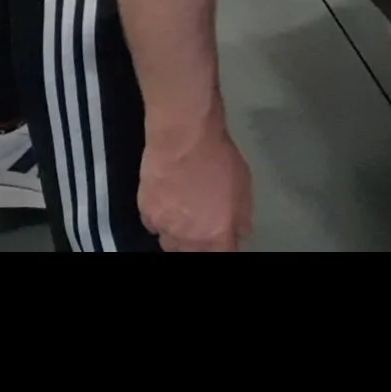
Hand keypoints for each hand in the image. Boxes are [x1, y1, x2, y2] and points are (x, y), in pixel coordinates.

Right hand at [139, 124, 252, 252]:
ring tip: (184, 217)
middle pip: (193, 253)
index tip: (225, 237)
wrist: (183, 138)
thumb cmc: (218, 158)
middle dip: (200, 245)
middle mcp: (188, 239)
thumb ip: (242, 216)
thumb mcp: (244, 184)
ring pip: (170, 244)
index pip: (223, 253)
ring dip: (179, 236)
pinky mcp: (146, 212)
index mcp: (216, 235)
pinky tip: (166, 203)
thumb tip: (240, 232)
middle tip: (205, 225)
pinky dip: (160, 220)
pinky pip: (153, 225)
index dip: (225, 245)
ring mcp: (164, 227)